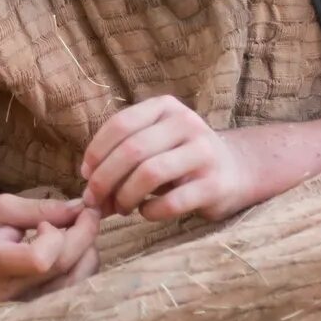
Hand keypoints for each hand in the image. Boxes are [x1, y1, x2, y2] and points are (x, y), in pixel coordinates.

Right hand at [0, 195, 99, 302]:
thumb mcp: (0, 208)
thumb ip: (41, 208)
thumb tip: (81, 209)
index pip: (40, 259)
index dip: (55, 236)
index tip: (45, 222)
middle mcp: (6, 291)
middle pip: (63, 268)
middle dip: (85, 235)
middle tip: (86, 213)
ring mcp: (20, 306)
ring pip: (75, 284)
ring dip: (87, 253)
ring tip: (79, 232)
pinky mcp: (30, 310)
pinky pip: (70, 292)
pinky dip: (81, 268)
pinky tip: (74, 251)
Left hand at [80, 96, 260, 221]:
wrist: (234, 171)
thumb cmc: (179, 160)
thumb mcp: (153, 146)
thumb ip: (120, 160)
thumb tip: (87, 192)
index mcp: (165, 107)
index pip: (120, 124)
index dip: (96, 152)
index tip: (85, 175)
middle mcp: (186, 123)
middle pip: (132, 150)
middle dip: (104, 179)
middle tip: (96, 201)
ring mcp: (204, 152)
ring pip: (150, 173)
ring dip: (125, 196)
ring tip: (121, 208)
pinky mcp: (215, 184)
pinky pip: (172, 202)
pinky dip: (150, 211)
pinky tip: (146, 212)